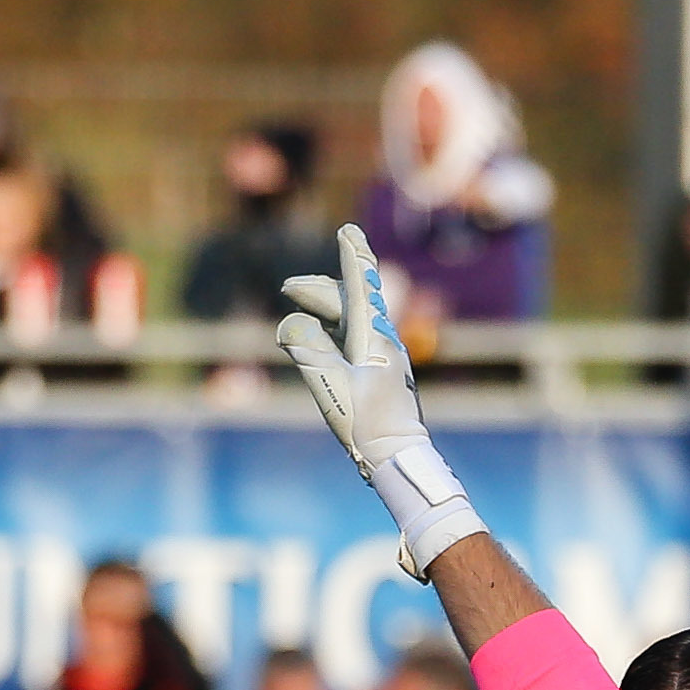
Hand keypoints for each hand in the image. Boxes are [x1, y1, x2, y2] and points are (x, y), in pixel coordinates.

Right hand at [278, 230, 484, 579]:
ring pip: (355, 318)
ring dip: (326, 309)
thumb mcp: (330, 387)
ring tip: (301, 306)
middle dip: (319, 290)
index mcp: (373, 337)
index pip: (360, 286)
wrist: (399, 459)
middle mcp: (384, 340)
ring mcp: (386, 356)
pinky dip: (336, 329)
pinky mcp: (384, 373)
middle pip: (351, 301)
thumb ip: (309, 350)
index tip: (349, 230)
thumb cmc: (368, 426)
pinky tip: (324, 336)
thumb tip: (292, 323)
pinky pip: (358, 337)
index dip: (352, 256)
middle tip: (289, 288)